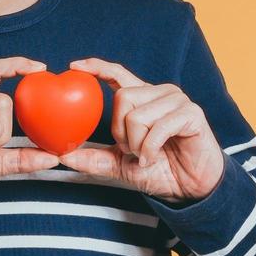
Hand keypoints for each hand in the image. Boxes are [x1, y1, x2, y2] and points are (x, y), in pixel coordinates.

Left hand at [55, 58, 224, 201]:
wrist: (191, 188)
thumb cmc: (160, 171)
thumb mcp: (120, 166)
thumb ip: (94, 158)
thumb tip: (63, 154)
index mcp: (143, 98)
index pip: (118, 74)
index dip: (97, 67)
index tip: (75, 67)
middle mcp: (160, 93)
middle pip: (123, 97)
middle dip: (121, 131)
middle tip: (132, 150)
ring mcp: (177, 101)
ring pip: (138, 114)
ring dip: (137, 143)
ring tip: (147, 155)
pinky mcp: (192, 114)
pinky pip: (157, 128)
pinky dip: (150, 149)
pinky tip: (152, 159)